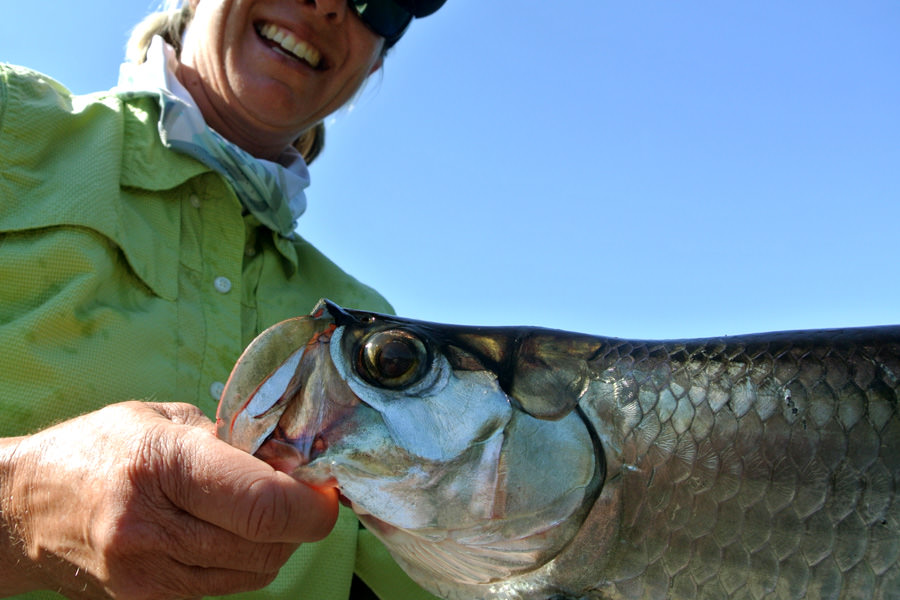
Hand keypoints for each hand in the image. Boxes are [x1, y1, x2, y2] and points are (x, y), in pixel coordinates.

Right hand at [0, 401, 337, 598]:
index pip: (262, 503)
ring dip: (277, 542)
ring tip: (263, 509)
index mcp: (161, 464)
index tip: (327, 491)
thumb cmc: (99, 448)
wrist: (26, 508)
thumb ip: (229, 438)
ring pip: (255, 571)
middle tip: (305, 494)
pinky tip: (232, 531)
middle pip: (267, 543)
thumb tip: (291, 459)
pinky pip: (228, 586)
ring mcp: (147, 572)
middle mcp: (152, 526)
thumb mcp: (162, 418)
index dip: (312, 505)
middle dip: (301, 521)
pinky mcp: (149, 599)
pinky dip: (247, 560)